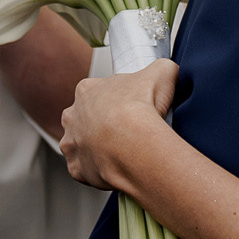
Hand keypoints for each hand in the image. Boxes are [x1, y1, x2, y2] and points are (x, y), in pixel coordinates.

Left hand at [59, 58, 178, 191]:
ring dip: (97, 147)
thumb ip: (161, 68)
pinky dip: (98, 170)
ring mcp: (71, 143)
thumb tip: (167, 70)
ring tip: (122, 152)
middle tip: (127, 131)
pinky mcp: (76, 168)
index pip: (99, 92)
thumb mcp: (162, 72)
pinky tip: (116, 167)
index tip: (132, 108)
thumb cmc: (142, 108)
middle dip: (102, 124)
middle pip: (86, 119)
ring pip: (81, 145)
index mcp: (87, 90)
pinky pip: (85, 169)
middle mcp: (72, 115)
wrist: (134, 145)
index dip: (118, 100)